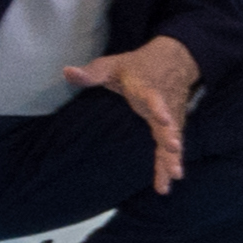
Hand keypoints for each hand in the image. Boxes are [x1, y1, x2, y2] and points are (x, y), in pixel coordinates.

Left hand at [61, 33, 199, 193]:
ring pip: (172, 139)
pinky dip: (170, 164)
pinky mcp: (173, 126)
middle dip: (172, 138)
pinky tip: (167, 182)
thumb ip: (91, 72)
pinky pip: (171, 147)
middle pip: (169, 125)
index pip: (155, 99)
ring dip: (172, 158)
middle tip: (175, 151)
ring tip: (174, 177)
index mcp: (147, 90)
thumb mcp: (113, 65)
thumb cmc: (139, 65)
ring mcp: (170, 117)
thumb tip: (66, 72)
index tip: (164, 119)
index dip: (159, 108)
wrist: (176, 60)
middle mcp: (163, 105)